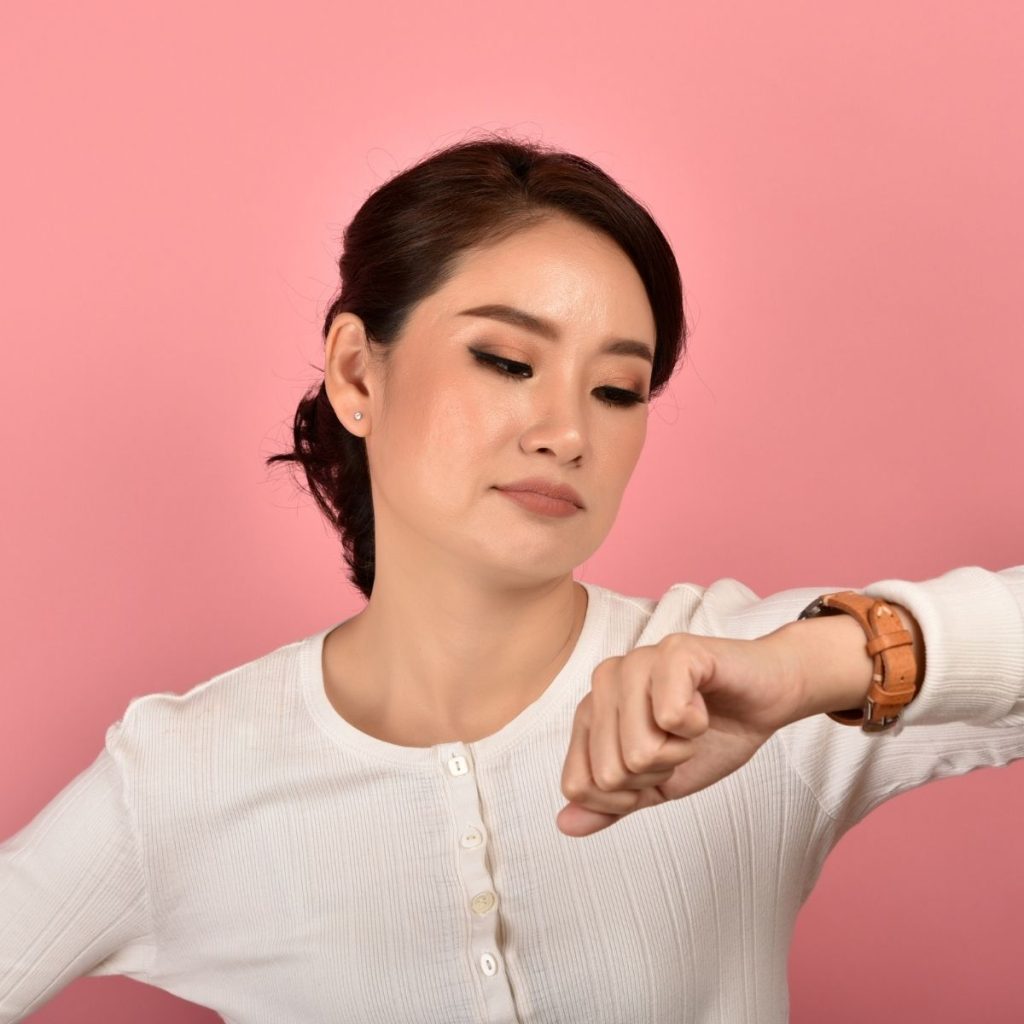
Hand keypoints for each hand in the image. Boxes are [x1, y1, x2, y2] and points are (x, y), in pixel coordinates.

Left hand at [557, 628, 802, 837]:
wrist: (766, 701)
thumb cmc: (713, 735)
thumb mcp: (658, 783)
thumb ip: (613, 803)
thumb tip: (564, 824)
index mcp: (591, 711)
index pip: (577, 784)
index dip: (626, 795)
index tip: (656, 768)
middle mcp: (604, 681)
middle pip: (610, 773)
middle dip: (657, 773)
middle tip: (680, 742)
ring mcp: (635, 661)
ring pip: (638, 750)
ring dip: (680, 751)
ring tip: (692, 723)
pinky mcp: (673, 652)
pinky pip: (671, 717)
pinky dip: (697, 727)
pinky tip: (704, 705)